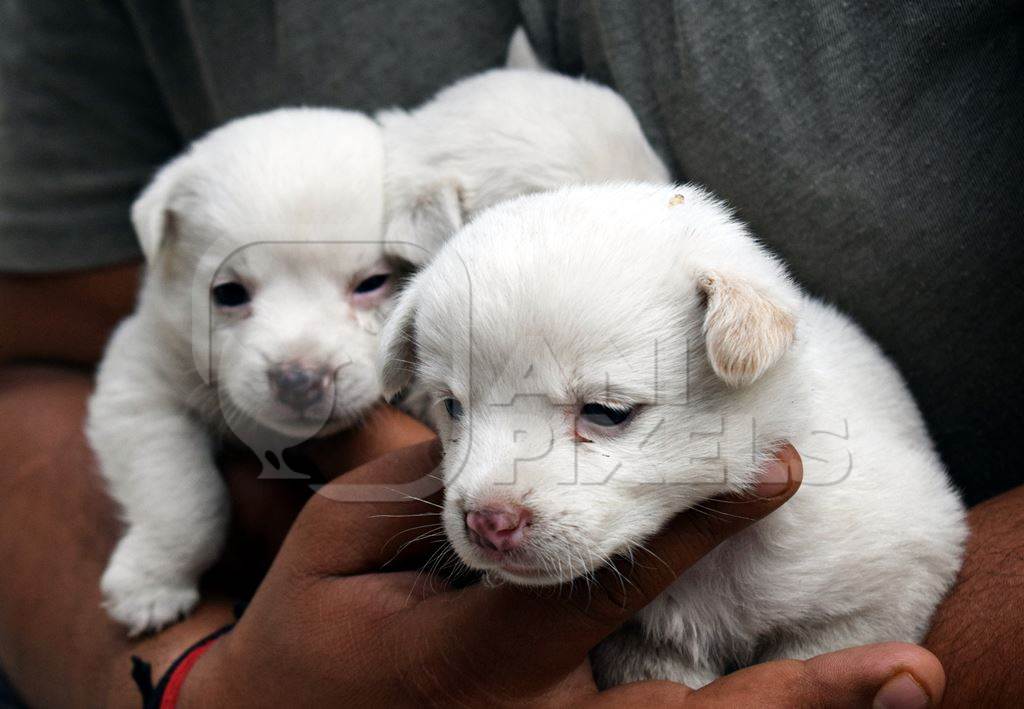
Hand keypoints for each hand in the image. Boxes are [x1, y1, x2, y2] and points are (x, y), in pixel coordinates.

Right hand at [182, 442, 944, 706]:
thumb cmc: (304, 641)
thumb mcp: (331, 548)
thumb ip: (411, 489)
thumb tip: (500, 444)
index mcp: (476, 661)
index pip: (601, 587)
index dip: (691, 526)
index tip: (768, 474)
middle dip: (798, 697)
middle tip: (907, 672)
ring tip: (889, 691)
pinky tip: (792, 703)